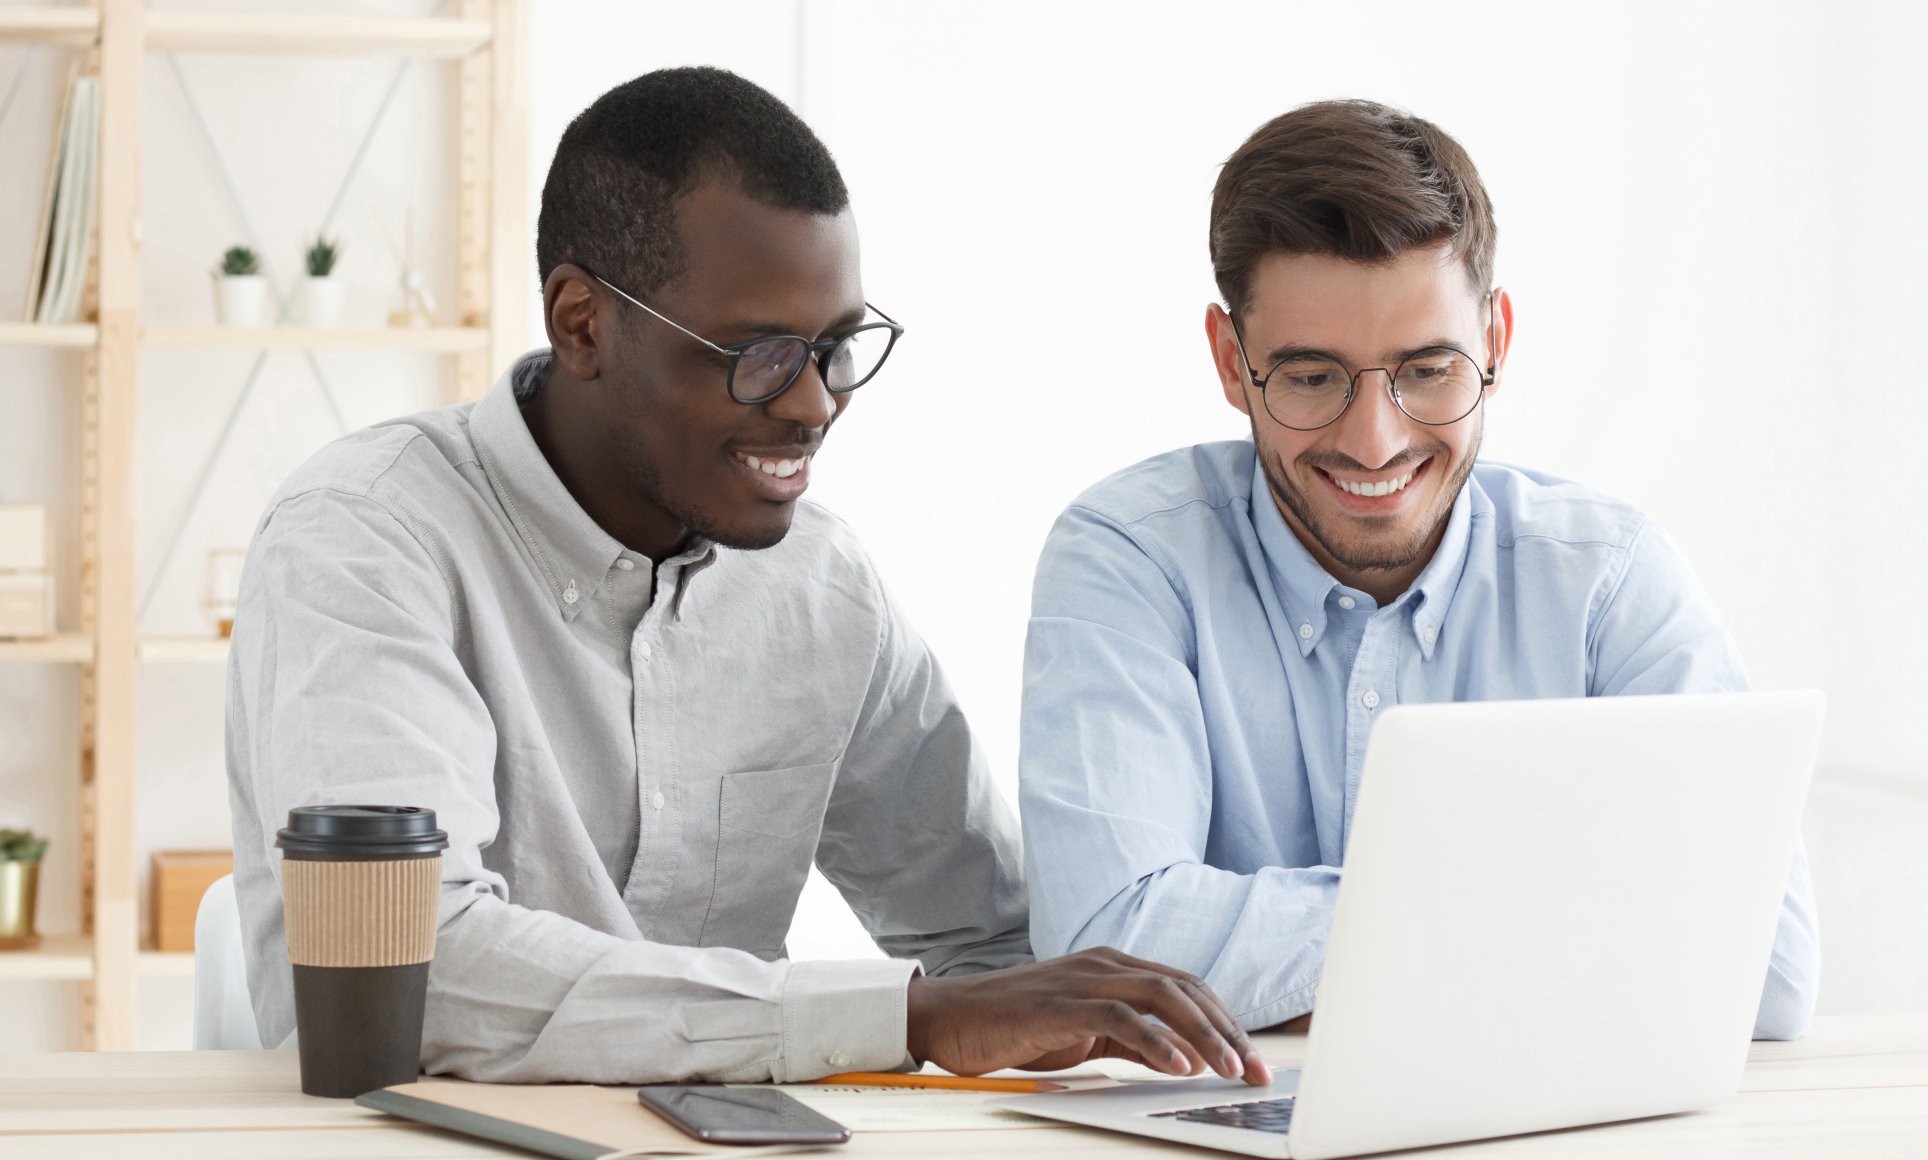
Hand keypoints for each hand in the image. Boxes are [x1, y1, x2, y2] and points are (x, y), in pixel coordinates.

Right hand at [905, 946, 1271, 1085]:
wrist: (951, 1018)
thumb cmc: (1015, 1025)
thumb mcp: (1086, 1034)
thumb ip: (1132, 1040)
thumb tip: (1184, 1058)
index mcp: (1113, 967)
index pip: (1185, 987)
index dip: (1224, 1021)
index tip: (1252, 1058)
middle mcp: (1104, 964)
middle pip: (1183, 988)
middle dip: (1227, 1030)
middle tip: (1255, 1069)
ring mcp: (1082, 980)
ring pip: (1160, 997)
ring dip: (1203, 1034)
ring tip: (1230, 1068)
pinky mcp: (1060, 1003)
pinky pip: (1119, 1018)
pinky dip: (1155, 1040)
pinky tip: (1180, 1065)